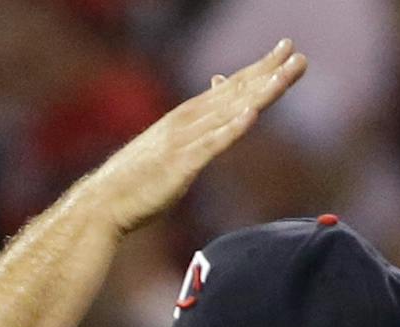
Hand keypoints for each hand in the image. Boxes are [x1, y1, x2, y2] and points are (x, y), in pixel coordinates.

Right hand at [87, 40, 306, 234]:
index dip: (259, 68)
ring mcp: (183, 142)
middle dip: (269, 73)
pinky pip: (211, 146)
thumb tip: (206, 108)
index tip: (284, 50)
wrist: (102, 203)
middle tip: (298, 54)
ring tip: (286, 75)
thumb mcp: (167, 147)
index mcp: (185, 117)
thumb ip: (190, 129)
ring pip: (229, 113)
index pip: (229, 87)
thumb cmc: (134, 180)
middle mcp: (186, 122)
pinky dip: (232, 129)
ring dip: (260, 93)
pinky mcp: (180, 167)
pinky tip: (252, 115)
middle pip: (235, 93)